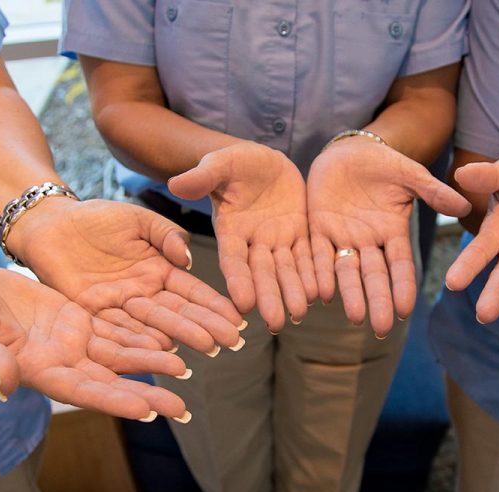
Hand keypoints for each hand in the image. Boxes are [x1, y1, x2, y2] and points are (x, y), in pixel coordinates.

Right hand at [0, 266, 191, 420]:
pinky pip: (114, 330)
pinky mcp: (76, 321)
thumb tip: (5, 385)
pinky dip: (140, 336)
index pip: (84, 391)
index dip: (116, 401)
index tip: (148, 412)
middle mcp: (62, 362)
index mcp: (38, 371)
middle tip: (182, 410)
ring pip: (120, 356)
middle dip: (147, 395)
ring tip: (185, 372)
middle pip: (111, 382)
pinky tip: (167, 341)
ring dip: (152, 364)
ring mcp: (71, 343)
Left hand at [7, 198, 244, 353]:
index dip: (214, 305)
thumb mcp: (139, 219)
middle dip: (206, 326)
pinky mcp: (92, 315)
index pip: (192, 292)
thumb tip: (187, 258)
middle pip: (179, 314)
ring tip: (207, 347)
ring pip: (154, 326)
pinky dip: (140, 342)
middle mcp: (144, 295)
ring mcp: (120, 308)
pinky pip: (118, 331)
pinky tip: (163, 350)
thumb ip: (166, 235)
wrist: (51, 224)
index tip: (238, 317)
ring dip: (181, 337)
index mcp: (159, 272)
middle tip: (231, 340)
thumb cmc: (97, 217)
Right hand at [168, 142, 316, 331]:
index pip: (233, 260)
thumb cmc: (235, 163)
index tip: (243, 304)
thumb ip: (202, 177)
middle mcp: (254, 243)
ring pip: (287, 270)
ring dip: (293, 292)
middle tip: (276, 323)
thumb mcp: (219, 164)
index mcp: (231, 231)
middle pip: (262, 274)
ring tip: (300, 314)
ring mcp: (279, 241)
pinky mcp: (301, 234)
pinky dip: (315, 273)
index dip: (238, 281)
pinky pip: (310, 256)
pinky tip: (323, 292)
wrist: (264, 162)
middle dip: (269, 297)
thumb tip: (175, 185)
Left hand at [307, 138, 469, 336]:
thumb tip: (465, 206)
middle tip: (381, 328)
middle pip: (374, 277)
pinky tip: (322, 293)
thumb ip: (433, 192)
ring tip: (355, 318)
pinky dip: (319, 272)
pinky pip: (318, 254)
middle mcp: (368, 242)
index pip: (400, 265)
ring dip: (350, 295)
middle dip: (378, 301)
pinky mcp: (318, 228)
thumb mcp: (410, 175)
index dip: (403, 287)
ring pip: (346, 271)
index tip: (406, 311)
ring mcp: (343, 237)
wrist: (349, 151)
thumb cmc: (384, 164)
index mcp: (393, 233)